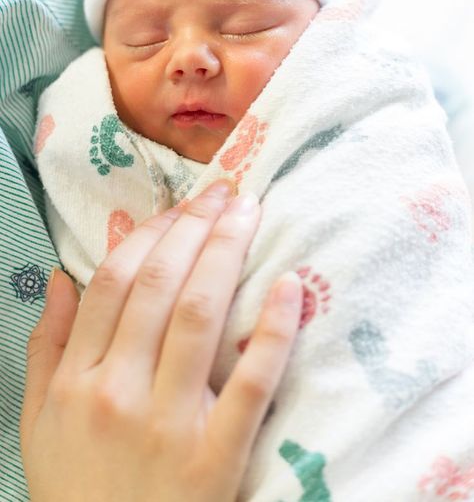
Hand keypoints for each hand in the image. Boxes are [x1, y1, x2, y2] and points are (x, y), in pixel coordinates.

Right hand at [21, 180, 301, 501]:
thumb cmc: (76, 488)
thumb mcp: (38, 421)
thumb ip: (47, 346)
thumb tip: (65, 278)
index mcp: (78, 378)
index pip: (117, 282)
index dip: (152, 234)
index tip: (181, 207)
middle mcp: (119, 391)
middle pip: (160, 286)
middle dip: (194, 228)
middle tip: (224, 192)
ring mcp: (169, 424)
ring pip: (199, 317)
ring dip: (226, 255)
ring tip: (249, 213)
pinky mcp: (215, 459)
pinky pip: (249, 386)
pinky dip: (272, 334)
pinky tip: (289, 289)